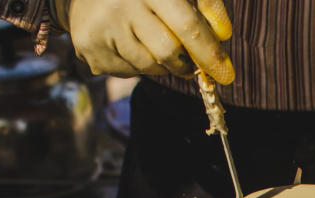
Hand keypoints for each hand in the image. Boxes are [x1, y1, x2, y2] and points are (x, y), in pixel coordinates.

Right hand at [51, 0, 234, 83]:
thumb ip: (205, 4)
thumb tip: (224, 34)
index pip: (186, 24)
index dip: (208, 52)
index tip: (226, 74)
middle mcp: (121, 3)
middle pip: (168, 52)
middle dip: (186, 63)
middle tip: (190, 63)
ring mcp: (101, 25)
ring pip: (150, 66)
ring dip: (162, 64)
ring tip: (151, 41)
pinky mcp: (88, 45)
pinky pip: (129, 71)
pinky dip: (139, 65)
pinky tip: (129, 43)